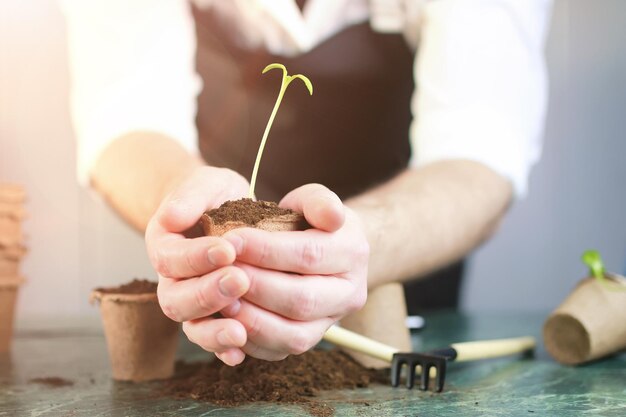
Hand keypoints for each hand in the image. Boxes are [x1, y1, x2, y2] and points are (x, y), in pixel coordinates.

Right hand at [145, 166, 251, 365]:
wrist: (224, 211)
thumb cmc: (214, 196)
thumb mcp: (206, 184)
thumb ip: (189, 195)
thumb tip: (171, 216)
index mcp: (165, 245)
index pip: (170, 258)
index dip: (196, 257)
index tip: (228, 248)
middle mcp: (173, 279)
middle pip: (175, 299)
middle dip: (206, 293)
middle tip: (239, 280)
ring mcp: (192, 301)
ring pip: (191, 325)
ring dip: (214, 330)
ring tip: (239, 330)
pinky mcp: (214, 316)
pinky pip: (213, 339)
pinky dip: (224, 349)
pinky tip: (242, 351)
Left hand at [203, 183, 368, 360]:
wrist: (326, 250)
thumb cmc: (310, 220)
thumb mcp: (315, 199)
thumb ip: (320, 200)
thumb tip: (332, 216)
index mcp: (353, 252)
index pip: (309, 254)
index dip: (266, 250)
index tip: (230, 240)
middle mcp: (350, 293)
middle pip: (301, 299)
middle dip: (255, 287)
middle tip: (220, 272)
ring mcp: (331, 321)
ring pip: (294, 334)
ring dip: (252, 320)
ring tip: (221, 300)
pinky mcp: (310, 340)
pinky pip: (281, 350)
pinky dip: (251, 340)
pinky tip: (227, 322)